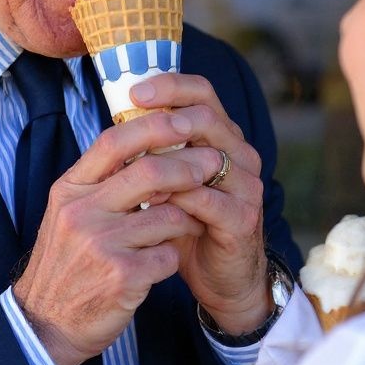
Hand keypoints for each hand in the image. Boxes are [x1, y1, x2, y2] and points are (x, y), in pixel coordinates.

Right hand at [12, 110, 205, 364]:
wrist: (46, 323)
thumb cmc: (66, 263)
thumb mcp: (69, 213)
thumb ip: (100, 181)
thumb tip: (144, 141)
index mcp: (69, 190)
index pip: (113, 141)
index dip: (153, 126)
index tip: (182, 120)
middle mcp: (81, 212)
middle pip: (149, 171)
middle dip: (189, 165)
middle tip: (213, 163)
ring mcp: (101, 245)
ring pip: (167, 215)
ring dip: (188, 216)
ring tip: (194, 219)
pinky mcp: (122, 277)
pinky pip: (168, 255)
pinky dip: (174, 256)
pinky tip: (168, 260)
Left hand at [130, 74, 271, 335]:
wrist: (221, 279)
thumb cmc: (189, 223)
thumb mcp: (170, 181)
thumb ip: (155, 151)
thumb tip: (117, 119)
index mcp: (223, 136)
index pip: (202, 93)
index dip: (170, 86)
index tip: (134, 91)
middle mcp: (240, 154)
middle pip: (207, 117)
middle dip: (166, 117)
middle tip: (132, 124)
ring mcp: (247, 186)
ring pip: (208, 157)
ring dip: (167, 160)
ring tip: (133, 168)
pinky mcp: (244, 218)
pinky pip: (209, 200)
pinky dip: (177, 198)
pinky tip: (149, 203)